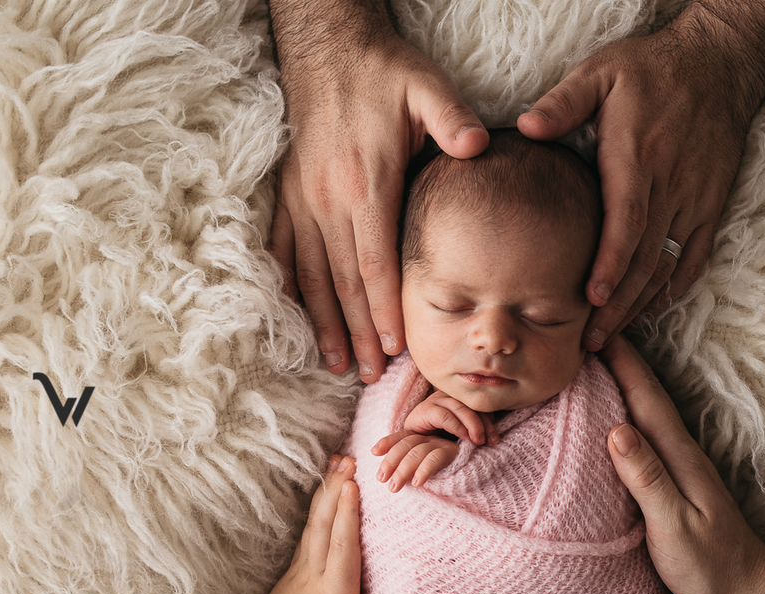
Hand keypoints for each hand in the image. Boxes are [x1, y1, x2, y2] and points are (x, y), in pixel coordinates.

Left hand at [235, 455, 382, 593]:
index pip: (341, 548)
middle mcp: (314, 576)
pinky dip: (318, 507)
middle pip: (325, 525)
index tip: (354, 485)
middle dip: (338, 490)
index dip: (348, 516)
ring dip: (327, 491)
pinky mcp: (294, 571)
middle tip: (350, 458)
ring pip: (315, 523)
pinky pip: (309, 531)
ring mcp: (301, 571)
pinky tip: (323, 492)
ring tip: (339, 462)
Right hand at [269, 0, 489, 380]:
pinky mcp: (289, 193)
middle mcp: (329, 198)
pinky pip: (284, 250)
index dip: (384, 308)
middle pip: (344, 282)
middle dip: (359, 333)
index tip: (395, 347)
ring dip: (325, 323)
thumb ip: (453, 118)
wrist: (328, 47)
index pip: (375, 261)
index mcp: (367, 182)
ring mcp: (304, 198)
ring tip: (337, 363)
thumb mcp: (426, 86)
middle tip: (371, 376)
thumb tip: (479, 144)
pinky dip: (292, 288)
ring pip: (312, 274)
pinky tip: (299, 319)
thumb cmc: (385, 72)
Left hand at [371, 431, 459, 490]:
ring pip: (417, 451)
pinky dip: (424, 469)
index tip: (374, 452)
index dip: (388, 442)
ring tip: (393, 487)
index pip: (402, 437)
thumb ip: (421, 463)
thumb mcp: (435, 462)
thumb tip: (396, 478)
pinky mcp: (455, 452)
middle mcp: (433, 437)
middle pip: (406, 444)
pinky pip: (436, 458)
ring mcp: (444, 442)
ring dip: (402, 469)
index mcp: (425, 436)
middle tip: (382, 480)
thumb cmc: (460, 466)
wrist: (489, 456)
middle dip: (391, 462)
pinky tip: (416, 482)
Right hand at [403, 390, 499, 445]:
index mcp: (460, 399)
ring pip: (460, 407)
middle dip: (484, 424)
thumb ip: (474, 431)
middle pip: (472, 405)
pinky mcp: (425, 410)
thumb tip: (495, 438)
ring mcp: (436, 400)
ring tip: (479, 441)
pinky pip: (444, 416)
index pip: (480, 406)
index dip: (490, 421)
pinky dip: (456, 426)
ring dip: (473, 425)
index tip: (495, 439)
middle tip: (491, 441)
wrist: (411, 446)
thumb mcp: (460, 436)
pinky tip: (464, 437)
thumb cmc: (438, 440)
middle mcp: (449, 396)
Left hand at [519, 2, 762, 348]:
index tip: (593, 299)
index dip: (611, 264)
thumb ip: (564, 103)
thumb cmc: (652, 70)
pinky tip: (651, 308)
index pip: (626, 222)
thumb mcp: (601, 72)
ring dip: (640, 304)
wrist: (720, 64)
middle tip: (590, 341)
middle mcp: (668, 185)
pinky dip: (674, 287)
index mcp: (637, 158)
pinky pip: (695, 256)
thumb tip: (526, 127)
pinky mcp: (711, 205)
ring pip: (667, 264)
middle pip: (643, 257)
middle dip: (618, 304)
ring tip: (612, 335)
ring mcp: (693, 199)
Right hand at [597, 337, 764, 593]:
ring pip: (647, 408)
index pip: (644, 397)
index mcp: (678, 456)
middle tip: (586, 326)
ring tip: (596, 356)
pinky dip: (630, 408)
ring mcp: (682, 463)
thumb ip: (647, 478)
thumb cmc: (710, 567)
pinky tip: (616, 410)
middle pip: (646, 392)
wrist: (754, 591)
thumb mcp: (674, 525)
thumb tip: (617, 428)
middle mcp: (682, 451)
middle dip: (618, 356)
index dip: (619, 360)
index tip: (592, 326)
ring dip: (623, 378)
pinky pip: (647, 430)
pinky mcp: (678, 478)